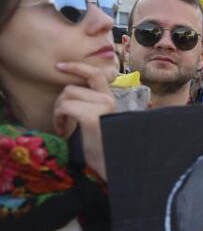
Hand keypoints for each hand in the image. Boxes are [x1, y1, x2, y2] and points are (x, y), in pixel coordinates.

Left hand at [53, 62, 115, 179]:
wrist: (115, 165)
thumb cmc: (105, 149)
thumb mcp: (100, 122)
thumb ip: (92, 106)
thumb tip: (71, 94)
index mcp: (111, 100)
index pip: (95, 74)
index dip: (77, 67)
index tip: (60, 66)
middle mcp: (109, 100)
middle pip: (72, 88)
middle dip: (61, 101)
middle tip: (61, 118)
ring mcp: (102, 107)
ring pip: (67, 96)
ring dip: (59, 111)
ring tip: (63, 126)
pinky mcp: (92, 117)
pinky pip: (66, 107)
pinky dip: (59, 118)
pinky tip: (62, 129)